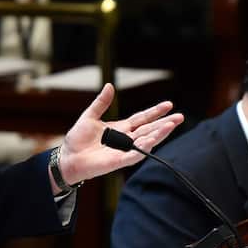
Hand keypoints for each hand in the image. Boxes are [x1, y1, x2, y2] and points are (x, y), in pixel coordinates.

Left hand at [53, 84, 183, 190]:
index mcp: (121, 128)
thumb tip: (109, 86)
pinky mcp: (118, 161)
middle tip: (180, 117)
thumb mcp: (89, 116)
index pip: (142, 119)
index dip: (155, 112)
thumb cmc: (77, 140)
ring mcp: (123, 151)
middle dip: (165, 124)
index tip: (169, 104)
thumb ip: (101, 103)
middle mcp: (126, 139)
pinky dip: (143, 148)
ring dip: (159, 134)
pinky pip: (134, 154)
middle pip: (149, 130)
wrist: (68, 157)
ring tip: (171, 126)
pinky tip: (152, 140)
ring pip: (146, 141)